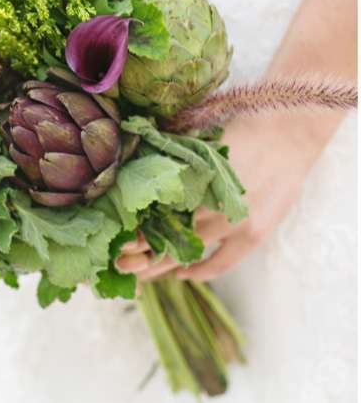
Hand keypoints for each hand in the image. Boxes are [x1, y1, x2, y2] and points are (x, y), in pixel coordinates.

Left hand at [117, 110, 333, 281]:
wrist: (289, 132)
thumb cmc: (240, 128)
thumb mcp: (199, 142)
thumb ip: (172, 163)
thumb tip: (138, 177)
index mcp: (194, 180)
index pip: (154, 215)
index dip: (133, 231)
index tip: (114, 240)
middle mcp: (212, 205)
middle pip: (167, 238)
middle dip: (140, 254)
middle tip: (118, 264)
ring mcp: (235, 223)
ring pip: (190, 253)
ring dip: (163, 266)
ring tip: (140, 275)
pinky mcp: (255, 234)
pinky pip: (223, 263)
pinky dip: (201, 272)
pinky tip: (182, 275)